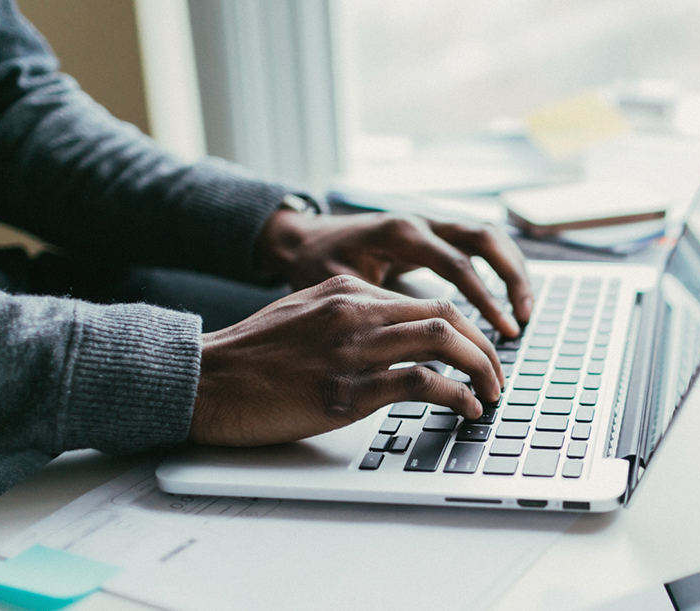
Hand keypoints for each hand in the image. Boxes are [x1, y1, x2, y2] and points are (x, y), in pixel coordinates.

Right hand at [190, 275, 502, 446]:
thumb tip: (391, 335)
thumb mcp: (302, 314)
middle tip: (497, 373)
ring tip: (492, 392)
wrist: (202, 379)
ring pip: (442, 341)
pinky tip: (465, 408)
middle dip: (484, 346)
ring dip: (481, 368)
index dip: (464, 328)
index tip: (477, 351)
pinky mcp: (346, 391)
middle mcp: (354, 311)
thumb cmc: (249, 355)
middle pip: (446, 315)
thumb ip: (347, 315)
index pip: (426, 301)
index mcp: (345, 290)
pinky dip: (455, 395)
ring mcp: (352, 350)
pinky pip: (421, 383)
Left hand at [257, 211, 532, 337]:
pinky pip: (477, 241)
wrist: (302, 238)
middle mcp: (421, 221)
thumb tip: (408, 347)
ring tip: (524, 310)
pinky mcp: (433, 231)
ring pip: (487, 235)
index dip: (485, 300)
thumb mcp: (337, 286)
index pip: (457, 265)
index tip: (502, 331)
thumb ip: (375, 308)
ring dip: (512, 269)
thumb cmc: (316, 263)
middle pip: (484, 238)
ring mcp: (429, 222)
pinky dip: (498, 265)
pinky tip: (506, 295)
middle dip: (512, 277)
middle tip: (523, 317)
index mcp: (400, 234)